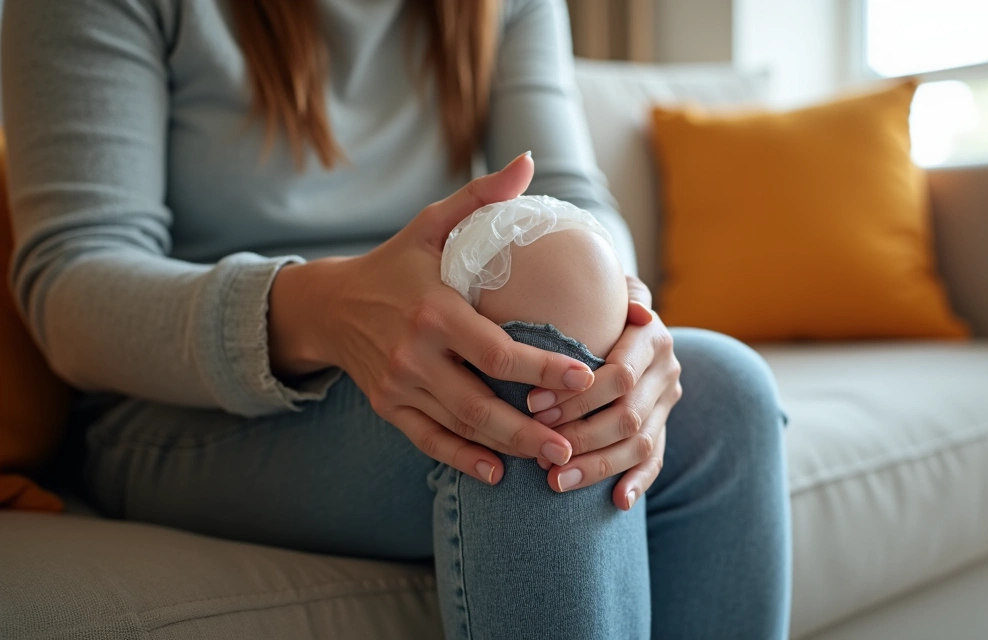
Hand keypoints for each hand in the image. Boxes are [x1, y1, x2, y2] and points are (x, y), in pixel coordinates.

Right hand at [268, 153, 596, 484]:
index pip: (497, 351)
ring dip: (506, 448)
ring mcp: (399, 386)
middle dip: (530, 428)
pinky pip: (428, 442)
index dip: (542, 369)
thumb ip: (481, 198)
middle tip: (573, 443)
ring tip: (552, 461)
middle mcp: (414, 354)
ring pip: (459, 428)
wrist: (327, 306)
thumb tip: (528, 161)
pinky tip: (497, 472)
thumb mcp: (431, 224)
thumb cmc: (393, 263)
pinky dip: (462, 461)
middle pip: (480, 403)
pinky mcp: (389, 407)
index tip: (584, 377)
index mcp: (434, 310)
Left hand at [526, 276, 681, 510]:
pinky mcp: (664, 427)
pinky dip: (638, 481)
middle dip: (579, 433)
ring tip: (555, 481)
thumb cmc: (599, 302)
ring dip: (597, 466)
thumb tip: (635, 307)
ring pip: (638, 443)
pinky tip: (617, 502)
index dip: (576, 394)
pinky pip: (656, 460)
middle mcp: (666, 370)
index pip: (619, 373)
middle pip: (626, 413)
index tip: (532, 406)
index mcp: (652, 335)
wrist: (629, 319)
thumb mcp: (606, 286)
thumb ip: (610, 288)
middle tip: (539, 449)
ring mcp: (667, 403)